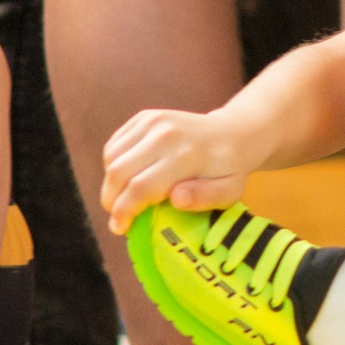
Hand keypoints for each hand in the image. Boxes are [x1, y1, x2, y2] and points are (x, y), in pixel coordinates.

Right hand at [100, 108, 257, 233]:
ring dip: (111, 183)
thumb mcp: (229, 191)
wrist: (232, 133)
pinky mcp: (145, 117)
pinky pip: (115, 145)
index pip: (142, 186)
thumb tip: (177, 199)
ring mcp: (153, 121)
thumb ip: (205, 198)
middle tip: (117, 217)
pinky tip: (127, 177)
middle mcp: (167, 134)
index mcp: (187, 155)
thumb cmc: (229, 170)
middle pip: (120, 172)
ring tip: (123, 199)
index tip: (120, 228)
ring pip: (112, 158)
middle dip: (112, 200)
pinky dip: (113, 165)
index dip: (125, 210)